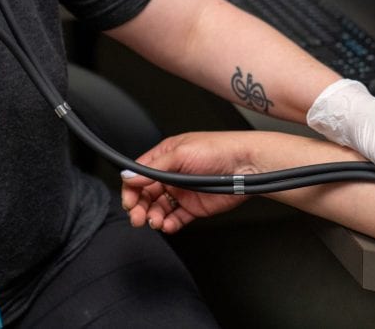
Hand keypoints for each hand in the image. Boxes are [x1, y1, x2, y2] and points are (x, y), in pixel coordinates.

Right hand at [120, 132, 252, 233]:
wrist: (246, 165)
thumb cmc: (218, 150)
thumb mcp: (181, 153)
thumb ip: (153, 168)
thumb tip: (128, 176)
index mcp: (165, 157)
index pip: (139, 174)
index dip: (132, 188)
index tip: (129, 201)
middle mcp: (171, 175)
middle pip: (145, 194)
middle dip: (139, 207)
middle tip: (137, 217)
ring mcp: (182, 192)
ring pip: (158, 208)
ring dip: (153, 217)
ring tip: (156, 221)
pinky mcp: (194, 207)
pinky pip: (176, 218)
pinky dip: (169, 224)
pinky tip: (168, 225)